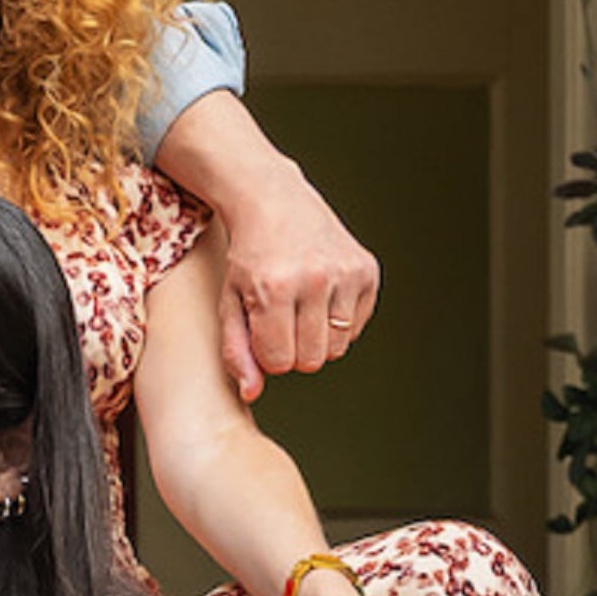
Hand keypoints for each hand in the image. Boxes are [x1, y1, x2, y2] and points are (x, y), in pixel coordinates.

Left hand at [214, 171, 377, 403]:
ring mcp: (345, 273)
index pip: (280, 362)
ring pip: (337, 348)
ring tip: (300, 306)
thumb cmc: (248, 256)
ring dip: (316, 337)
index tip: (261, 329)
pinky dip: (339, 321)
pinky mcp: (366, 270)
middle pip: (311, 360)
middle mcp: (314, 279)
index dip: (267, 353)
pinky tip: (320, 295)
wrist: (272, 201)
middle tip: (281, 318)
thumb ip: (237, 350)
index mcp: (274, 289)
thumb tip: (251, 394)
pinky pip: (356, 327)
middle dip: (293, 349)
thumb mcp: (230, 302)